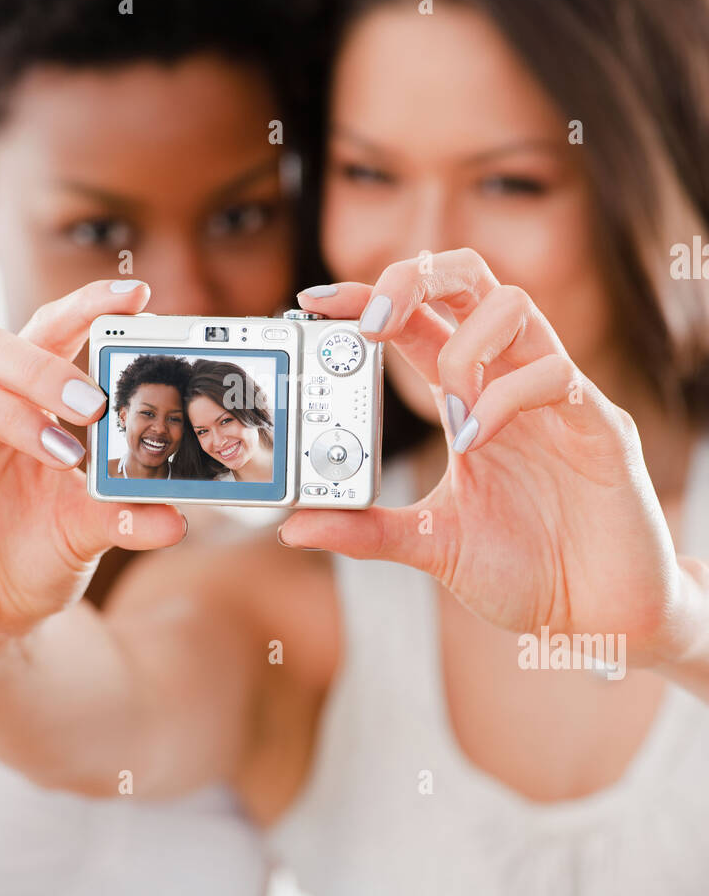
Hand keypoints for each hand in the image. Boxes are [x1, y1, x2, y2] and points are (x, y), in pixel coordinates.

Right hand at [0, 280, 185, 663]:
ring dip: (4, 409)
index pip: (47, 332)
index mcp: (24, 402)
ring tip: (55, 450)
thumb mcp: (86, 535)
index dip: (85, 306)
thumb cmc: (35, 557)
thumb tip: (175, 520)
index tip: (135, 295)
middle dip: (42, 366)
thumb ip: (125, 517)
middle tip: (94, 405)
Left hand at [279, 249, 688, 668]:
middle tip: (373, 324)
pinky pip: (555, 374)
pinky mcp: (601, 424)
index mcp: (470, 397)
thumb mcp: (431, 546)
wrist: (598, 617)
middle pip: (469, 278)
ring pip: (514, 304)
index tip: (316, 300)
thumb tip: (293, 527)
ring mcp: (558, 396)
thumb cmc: (527, 571)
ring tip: (448, 413)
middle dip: (413, 279)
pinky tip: (479, 441)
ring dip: (463, 347)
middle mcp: (512, 380)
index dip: (369, 295)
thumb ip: (367, 530)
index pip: (418, 318)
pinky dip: (505, 398)